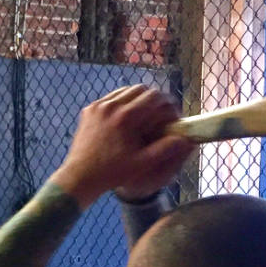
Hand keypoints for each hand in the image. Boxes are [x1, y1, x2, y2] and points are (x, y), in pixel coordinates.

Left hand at [49, 86, 196, 207]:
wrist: (80, 176)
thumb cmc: (113, 173)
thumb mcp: (142, 163)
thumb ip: (165, 149)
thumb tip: (185, 139)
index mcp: (125, 117)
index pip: (154, 97)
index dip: (167, 104)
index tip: (171, 116)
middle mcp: (110, 106)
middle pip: (141, 89)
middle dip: (153, 100)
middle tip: (159, 114)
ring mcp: (98, 106)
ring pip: (125, 91)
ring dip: (138, 99)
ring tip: (145, 115)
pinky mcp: (89, 110)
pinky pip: (111, 98)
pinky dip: (122, 103)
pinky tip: (127, 117)